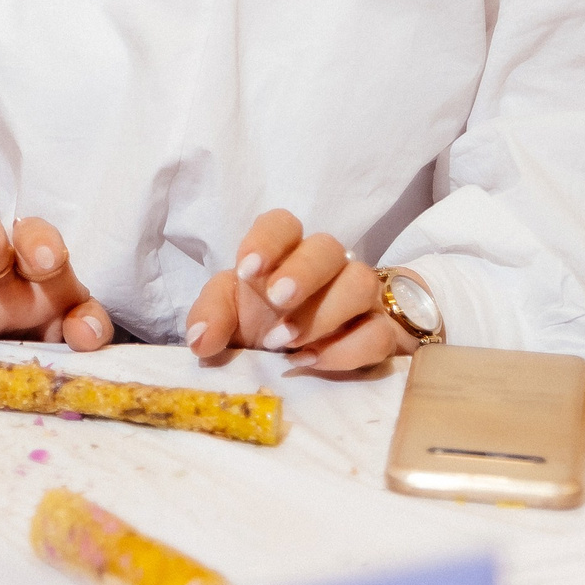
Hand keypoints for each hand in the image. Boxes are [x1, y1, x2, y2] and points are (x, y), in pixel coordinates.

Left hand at [182, 209, 412, 372]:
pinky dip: (346, 349)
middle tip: (277, 300)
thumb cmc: (264, 324)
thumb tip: (201, 340)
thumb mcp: (231, 318)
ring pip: (360, 283)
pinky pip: (379, 332)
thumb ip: (211, 318)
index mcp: (285, 253)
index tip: (247, 270)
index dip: (267, 240)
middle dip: (303, 272)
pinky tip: (312, 361)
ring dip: (323, 313)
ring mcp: (360, 297)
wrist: (307, 357)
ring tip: (287, 342)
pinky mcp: (383, 332)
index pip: (283, 223)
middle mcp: (327, 267)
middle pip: (327, 246)